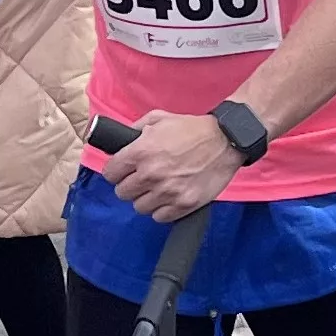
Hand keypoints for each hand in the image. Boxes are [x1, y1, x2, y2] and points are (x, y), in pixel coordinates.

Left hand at [104, 108, 242, 220]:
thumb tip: (120, 141)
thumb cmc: (193, 129)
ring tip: (157, 189)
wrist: (226, 140)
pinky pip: (159, 217)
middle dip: (130, 185)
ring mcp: (168, 191)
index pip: (110, 173)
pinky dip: (162, 210)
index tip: (123, 171)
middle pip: (122, 193)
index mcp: (141, 151)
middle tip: (141, 180)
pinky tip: (168, 198)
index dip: (116, 171)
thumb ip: (135, 129)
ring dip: (146, 199)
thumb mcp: (159, 118)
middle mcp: (151, 173)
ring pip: (139, 207)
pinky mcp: (184, 204)